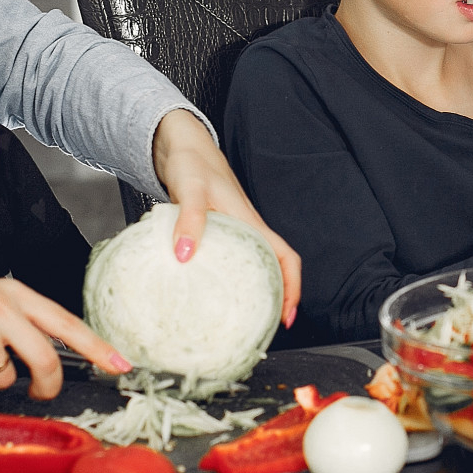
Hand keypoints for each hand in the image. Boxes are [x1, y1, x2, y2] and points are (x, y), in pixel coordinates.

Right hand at [0, 277, 131, 396]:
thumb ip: (19, 322)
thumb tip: (50, 354)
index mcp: (12, 291)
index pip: (65, 321)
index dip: (96, 346)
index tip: (120, 364)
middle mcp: (1, 306)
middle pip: (47, 357)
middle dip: (48, 383)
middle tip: (41, 391)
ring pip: (10, 375)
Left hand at [151, 109, 301, 327]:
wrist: (179, 144)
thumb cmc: (190, 161)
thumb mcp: (189, 189)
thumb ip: (188, 219)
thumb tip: (184, 254)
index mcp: (249, 221)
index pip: (286, 258)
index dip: (293, 287)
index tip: (286, 315)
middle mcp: (247, 228)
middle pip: (274, 268)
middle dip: (276, 299)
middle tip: (263, 327)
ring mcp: (234, 229)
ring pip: (254, 265)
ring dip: (255, 290)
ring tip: (240, 317)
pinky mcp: (218, 229)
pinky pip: (232, 259)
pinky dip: (228, 277)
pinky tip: (209, 288)